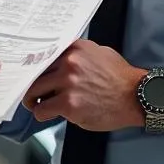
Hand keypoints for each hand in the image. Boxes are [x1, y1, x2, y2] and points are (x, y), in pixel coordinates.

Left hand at [21, 39, 142, 131]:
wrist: (135, 96)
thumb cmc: (118, 77)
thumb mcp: (98, 52)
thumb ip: (77, 53)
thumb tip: (59, 58)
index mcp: (74, 48)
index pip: (43, 53)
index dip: (33, 66)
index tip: (28, 72)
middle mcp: (68, 62)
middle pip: (34, 72)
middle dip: (30, 84)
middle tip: (31, 93)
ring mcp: (68, 83)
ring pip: (33, 91)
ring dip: (33, 100)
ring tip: (37, 105)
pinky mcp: (69, 104)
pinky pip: (42, 110)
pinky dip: (42, 114)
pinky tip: (48, 114)